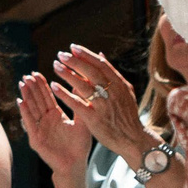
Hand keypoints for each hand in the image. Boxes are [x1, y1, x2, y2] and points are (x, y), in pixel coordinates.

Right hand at [18, 71, 94, 175]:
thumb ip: (80, 104)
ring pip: (32, 109)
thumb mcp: (83, 121)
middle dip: (32, 88)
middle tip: (27, 74)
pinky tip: (21, 102)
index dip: (42, 86)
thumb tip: (81, 85)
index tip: (36, 73)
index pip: (47, 97)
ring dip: (26, 96)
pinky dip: (25, 113)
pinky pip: (30, 124)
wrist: (75, 165)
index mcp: (55, 116)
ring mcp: (39, 129)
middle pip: (37, 101)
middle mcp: (45, 121)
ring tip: (22, 84)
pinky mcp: (35, 139)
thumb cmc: (79, 145)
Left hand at [52, 45, 154, 166]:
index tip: (73, 47)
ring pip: (83, 86)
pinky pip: (77, 104)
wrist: (132, 139)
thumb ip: (112, 74)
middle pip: (92, 72)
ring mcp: (103, 106)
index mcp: (120, 85)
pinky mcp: (95, 119)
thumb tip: (100, 54)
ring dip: (68, 75)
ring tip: (56, 66)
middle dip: (75, 62)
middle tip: (60, 54)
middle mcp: (112, 93)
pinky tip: (54, 87)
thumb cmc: (126, 115)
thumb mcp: (124, 92)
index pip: (102, 65)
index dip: (86, 55)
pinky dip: (65, 94)